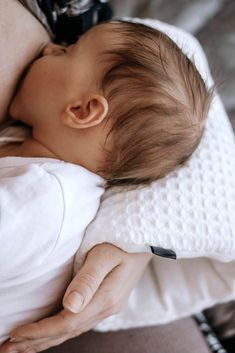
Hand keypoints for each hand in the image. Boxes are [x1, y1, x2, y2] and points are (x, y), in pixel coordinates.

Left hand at [0, 243, 151, 352]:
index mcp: (105, 298)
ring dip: (46, 340)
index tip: (15, 334)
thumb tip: (70, 306)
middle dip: (36, 342)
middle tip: (8, 349)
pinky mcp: (105, 301)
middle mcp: (106, 307)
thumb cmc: (122, 242)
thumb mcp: (105, 254)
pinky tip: (49, 333)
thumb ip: (88, 279)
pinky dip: (59, 331)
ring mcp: (107, 306)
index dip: (39, 331)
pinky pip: (78, 323)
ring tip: (22, 347)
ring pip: (72, 330)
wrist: (145, 239)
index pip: (66, 322)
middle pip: (67, 331)